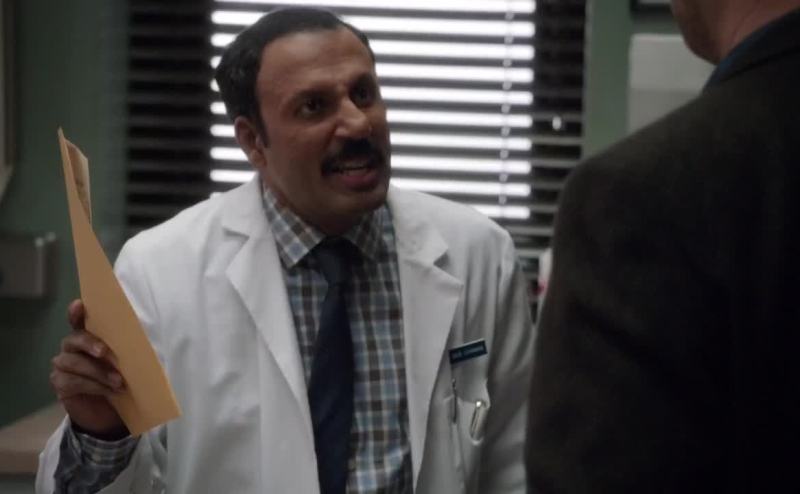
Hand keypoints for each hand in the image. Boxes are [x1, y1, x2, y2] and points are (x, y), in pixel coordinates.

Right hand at [50, 299, 128, 438]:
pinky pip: (72, 381)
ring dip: (98, 371)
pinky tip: (108, 391)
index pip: (78, 320)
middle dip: (90, 344)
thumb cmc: (119, 380)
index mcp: (89, 336)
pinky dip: (93, 385)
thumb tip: (146, 343)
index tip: (80, 305)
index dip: (76, 313)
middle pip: (74, 339)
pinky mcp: (60, 383)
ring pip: (73, 362)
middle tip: (105, 352)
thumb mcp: (127, 364)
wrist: (108, 412)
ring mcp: (63, 365)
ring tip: (118, 381)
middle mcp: (72, 347)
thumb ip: (127, 351)